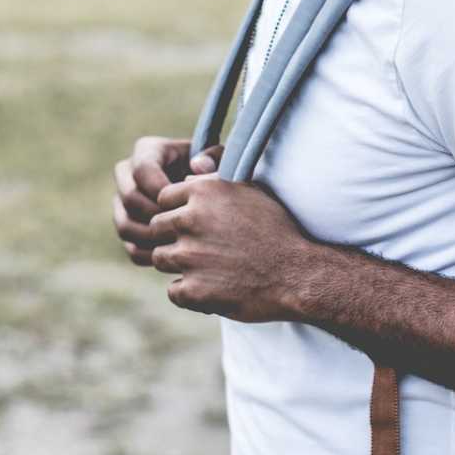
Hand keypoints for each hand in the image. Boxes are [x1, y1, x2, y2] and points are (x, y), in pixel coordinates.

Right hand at [112, 136, 223, 265]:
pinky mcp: (128, 227)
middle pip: (129, 197)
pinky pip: (130, 246)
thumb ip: (215, 158)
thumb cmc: (218, 171)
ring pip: (125, 225)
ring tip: (180, 243)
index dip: (162, 189)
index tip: (186, 203)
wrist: (212, 194)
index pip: (142, 169)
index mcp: (147, 151)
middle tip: (183, 228)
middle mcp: (127, 174)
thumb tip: (198, 165)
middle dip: (157, 216)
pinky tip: (176, 257)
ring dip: (153, 238)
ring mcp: (122, 202)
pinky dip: (151, 255)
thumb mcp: (222, 159)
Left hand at [149, 175, 310, 322]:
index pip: (163, 199)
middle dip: (175, 237)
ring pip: (161, 258)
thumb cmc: (277, 229)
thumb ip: (216, 178)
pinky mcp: (192, 289)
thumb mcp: (252, 191)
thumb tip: (192, 162)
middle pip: (157, 228)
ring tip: (211, 266)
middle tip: (204, 247)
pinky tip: (215, 286)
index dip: (179, 211)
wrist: (298, 273)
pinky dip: (190, 292)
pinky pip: (173, 290)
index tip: (198, 223)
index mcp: (204, 192)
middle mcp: (191, 220)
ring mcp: (189, 256)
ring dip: (180, 264)